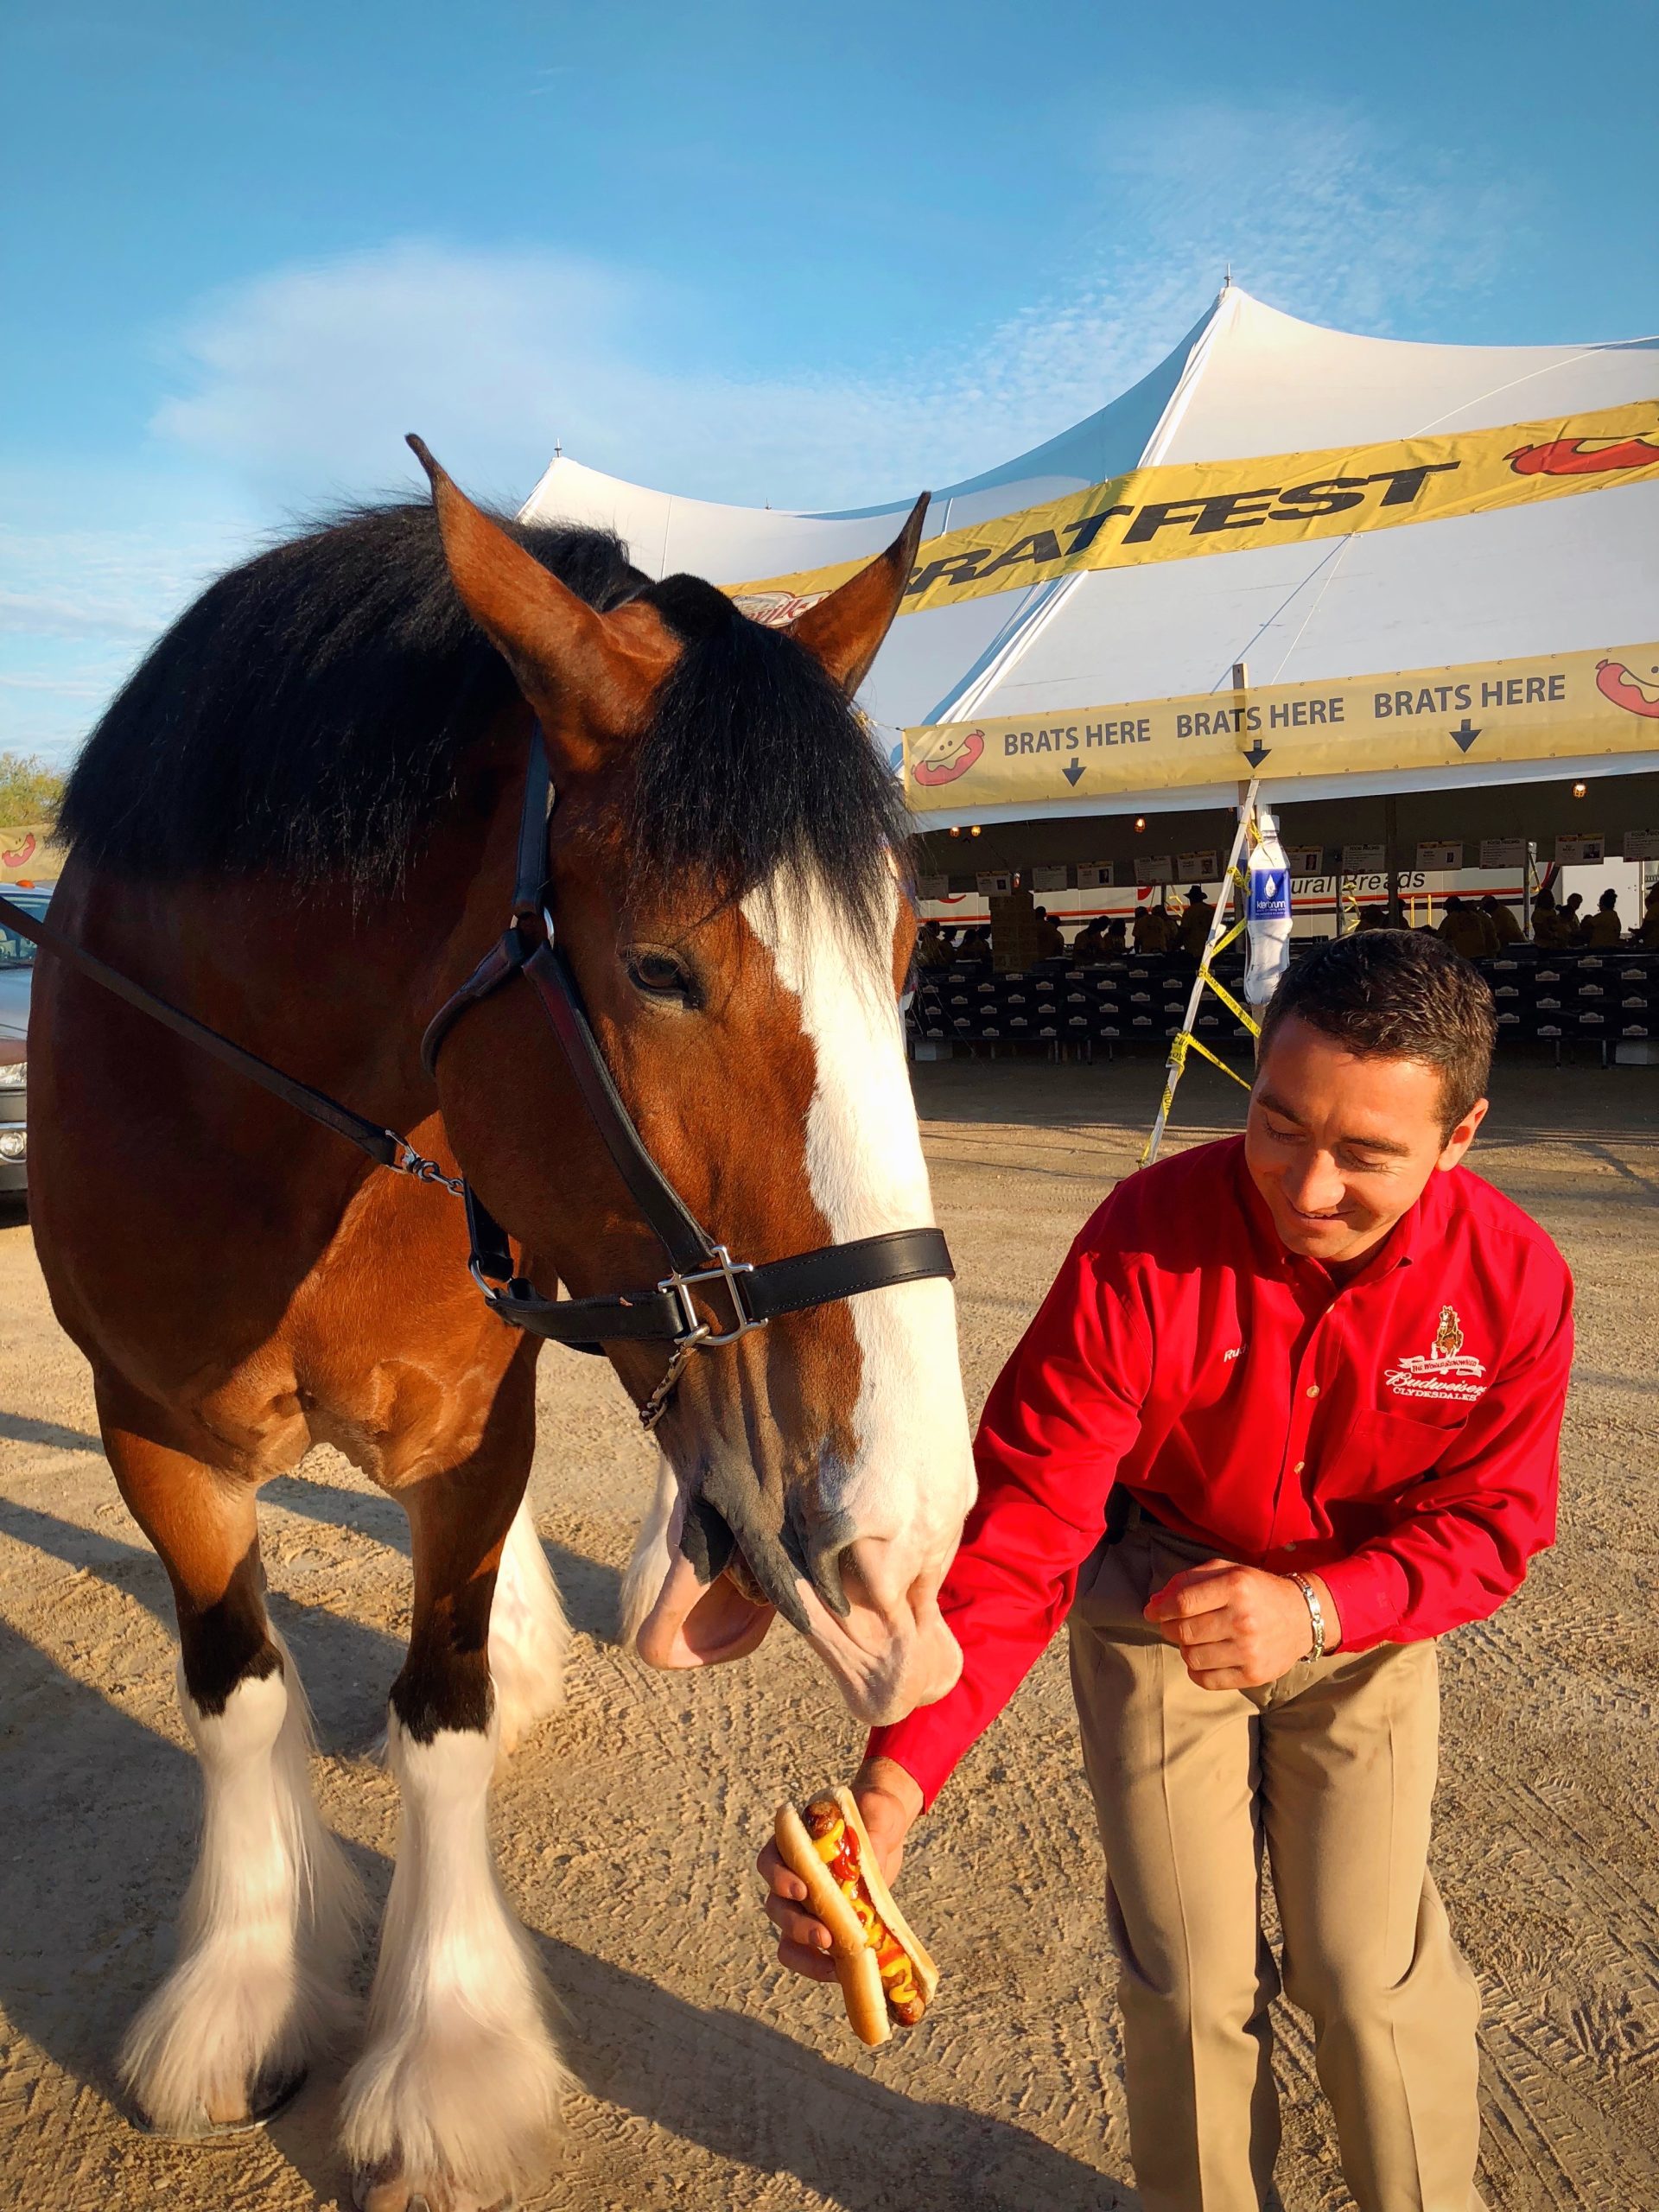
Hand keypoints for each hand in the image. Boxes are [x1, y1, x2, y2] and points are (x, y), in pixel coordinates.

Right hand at [757, 1758, 921, 1981]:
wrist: (884, 1832)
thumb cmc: (875, 1813)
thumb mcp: (877, 1809)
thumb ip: (874, 1822)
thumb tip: (873, 1850)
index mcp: (794, 1843)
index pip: (770, 1860)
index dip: (778, 1878)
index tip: (802, 1890)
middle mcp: (791, 1874)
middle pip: (776, 1904)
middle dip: (795, 1925)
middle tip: (824, 1937)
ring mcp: (805, 1903)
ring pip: (786, 1933)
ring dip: (803, 1950)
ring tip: (833, 1962)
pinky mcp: (823, 1923)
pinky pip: (807, 1952)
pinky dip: (817, 1966)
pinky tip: (840, 1971)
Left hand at [1143, 1559, 1341, 1689]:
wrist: (1302, 1616)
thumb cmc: (1256, 1591)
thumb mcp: (1227, 1571)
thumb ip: (1188, 1581)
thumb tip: (1154, 1603)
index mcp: (1236, 1586)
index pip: (1182, 1603)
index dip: (1160, 1609)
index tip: (1153, 1611)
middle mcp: (1243, 1619)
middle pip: (1183, 1632)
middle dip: (1169, 1628)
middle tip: (1174, 1625)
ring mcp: (1250, 1650)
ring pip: (1191, 1657)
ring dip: (1185, 1649)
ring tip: (1196, 1639)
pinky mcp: (1254, 1675)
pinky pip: (1206, 1680)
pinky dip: (1196, 1670)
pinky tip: (1206, 1657)